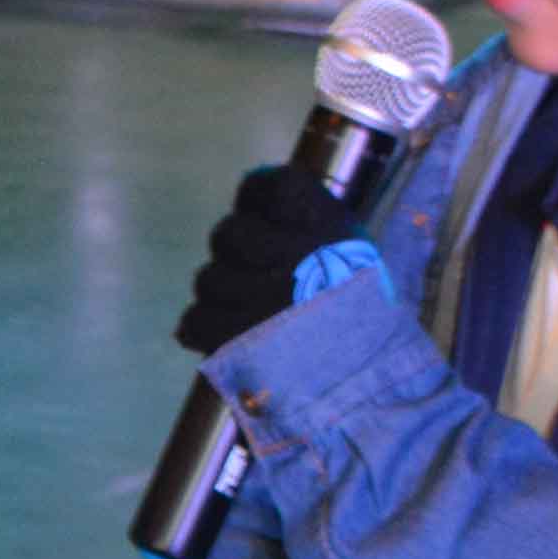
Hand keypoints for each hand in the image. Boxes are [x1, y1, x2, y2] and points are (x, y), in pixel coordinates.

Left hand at [176, 158, 359, 359]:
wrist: (364, 379)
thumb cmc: (359, 314)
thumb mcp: (353, 250)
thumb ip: (308, 214)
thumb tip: (253, 180)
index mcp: (325, 228)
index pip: (267, 185)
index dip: (255, 198)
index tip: (262, 216)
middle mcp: (291, 256)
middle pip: (226, 233)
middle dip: (236, 255)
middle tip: (260, 276)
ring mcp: (260, 299)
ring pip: (207, 280)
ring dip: (223, 297)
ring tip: (254, 316)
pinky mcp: (234, 342)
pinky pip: (194, 321)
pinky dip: (206, 329)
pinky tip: (232, 336)